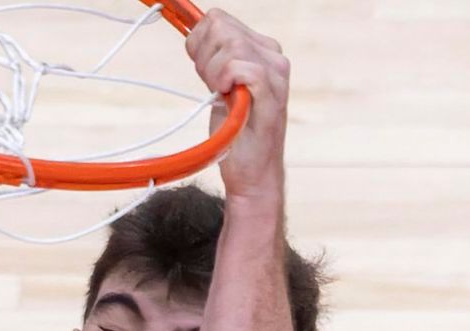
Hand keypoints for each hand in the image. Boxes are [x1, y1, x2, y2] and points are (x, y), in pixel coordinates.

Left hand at [185, 9, 289, 204]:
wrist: (251, 173)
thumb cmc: (234, 134)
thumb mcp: (219, 87)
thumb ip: (213, 59)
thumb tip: (194, 32)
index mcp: (262, 50)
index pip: (219, 20)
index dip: (198, 42)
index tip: (202, 72)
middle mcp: (273, 56)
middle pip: (220, 26)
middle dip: (202, 56)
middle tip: (211, 87)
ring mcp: (275, 73)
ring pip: (229, 44)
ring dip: (211, 71)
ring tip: (219, 95)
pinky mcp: (271, 92)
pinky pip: (241, 66)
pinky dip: (224, 79)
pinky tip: (224, 96)